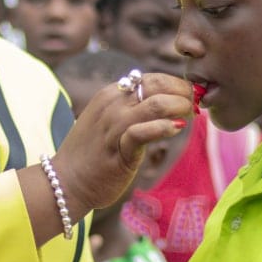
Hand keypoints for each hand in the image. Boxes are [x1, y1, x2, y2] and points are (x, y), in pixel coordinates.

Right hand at [54, 73, 192, 214]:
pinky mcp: (117, 149)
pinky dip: (164, 128)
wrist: (66, 182)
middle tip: (195, 105)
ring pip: (154, 105)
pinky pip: (142, 132)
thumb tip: (168, 105)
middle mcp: (111, 105)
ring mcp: (113, 126)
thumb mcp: (110, 122)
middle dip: (182, 92)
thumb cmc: (92, 154)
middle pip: (156, 85)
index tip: (190, 97)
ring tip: (189, 116)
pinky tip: (176, 129)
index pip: (151, 78)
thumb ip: (133, 110)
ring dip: (179, 107)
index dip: (176, 85)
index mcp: (111, 94)